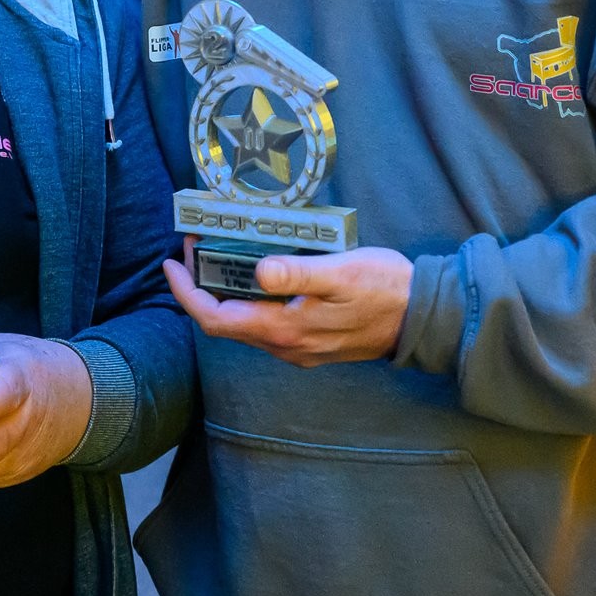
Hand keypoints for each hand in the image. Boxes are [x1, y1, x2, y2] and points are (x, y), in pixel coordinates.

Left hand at [166, 246, 413, 366]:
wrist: (424, 318)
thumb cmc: (385, 288)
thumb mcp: (341, 271)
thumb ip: (298, 273)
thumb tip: (257, 270)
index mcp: (285, 329)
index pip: (215, 319)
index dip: (186, 293)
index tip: (171, 263)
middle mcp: (285, 346)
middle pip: (224, 322)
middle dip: (200, 287)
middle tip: (192, 248)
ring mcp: (299, 347)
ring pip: (243, 324)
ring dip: (222, 292)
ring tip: (214, 254)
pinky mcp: (311, 341)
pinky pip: (264, 323)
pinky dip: (246, 298)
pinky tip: (250, 273)